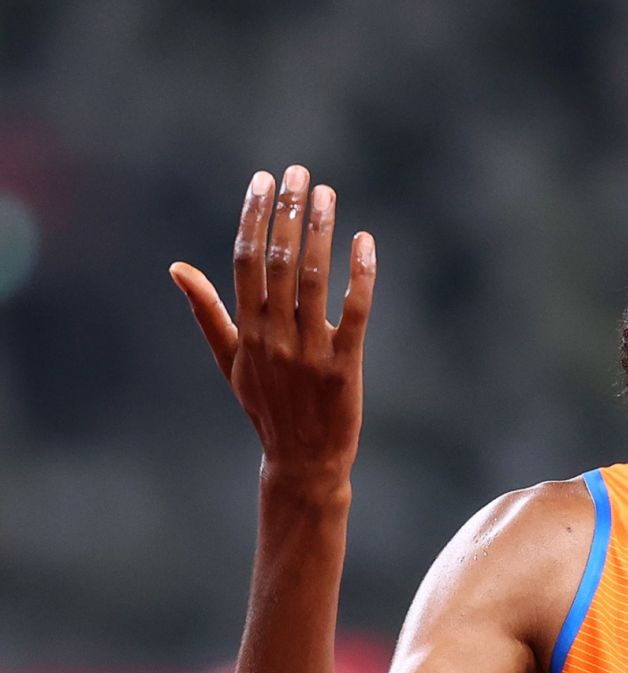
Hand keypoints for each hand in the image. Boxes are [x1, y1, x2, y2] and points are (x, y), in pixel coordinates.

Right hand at [170, 165, 376, 484]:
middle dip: (289, 211)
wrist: (302, 461)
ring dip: (321, 231)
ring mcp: (310, 352)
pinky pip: (355, 312)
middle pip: (280, 261)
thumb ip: (207, 312)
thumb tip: (177, 268)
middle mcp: (274, 336)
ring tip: (328, 194)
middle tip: (301, 172)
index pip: (246, 261)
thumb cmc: (266, 406)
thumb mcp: (229, 360)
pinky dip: (360, 275)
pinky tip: (365, 242)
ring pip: (314, 279)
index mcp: (246, 330)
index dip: (255, 216)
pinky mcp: (345, 367)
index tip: (265, 179)